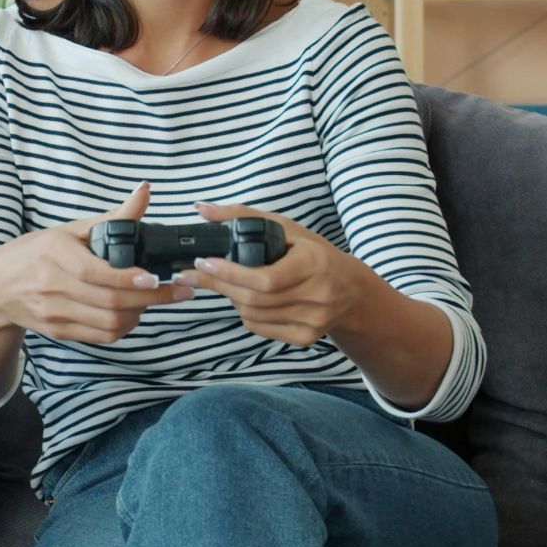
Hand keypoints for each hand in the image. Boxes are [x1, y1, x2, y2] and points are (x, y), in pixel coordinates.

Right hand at [0, 182, 194, 344]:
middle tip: (177, 290)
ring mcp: (53, 313)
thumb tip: (145, 192)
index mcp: (53, 254)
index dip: (128, 278)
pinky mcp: (58, 331)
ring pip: (108, 323)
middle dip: (150, 299)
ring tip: (155, 299)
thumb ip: (112, 216)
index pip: (95, 272)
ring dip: (140, 314)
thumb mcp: (69, 230)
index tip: (156, 277)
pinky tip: (134, 313)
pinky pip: (100, 336)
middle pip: (108, 301)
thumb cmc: (36, 253)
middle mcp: (50, 286)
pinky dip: (124, 327)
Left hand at [173, 202, 364, 347]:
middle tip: (195, 273)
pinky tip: (246, 298)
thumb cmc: (313, 253)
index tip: (203, 261)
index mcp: (314, 264)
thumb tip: (201, 209)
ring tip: (225, 282)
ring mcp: (313, 321)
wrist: (350, 289)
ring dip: (230, 298)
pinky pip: (260, 328)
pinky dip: (245, 313)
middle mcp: (317, 295)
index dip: (230, 273)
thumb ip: (242, 216)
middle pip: (254, 299)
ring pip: (253, 315)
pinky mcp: (305, 337)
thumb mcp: (285, 227)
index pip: (265, 278)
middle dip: (219, 285)